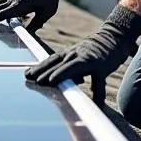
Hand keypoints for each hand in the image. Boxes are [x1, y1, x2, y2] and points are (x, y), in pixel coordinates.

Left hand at [25, 5, 140, 86]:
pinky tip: (95, 102)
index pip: (50, 60)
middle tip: (33, 79)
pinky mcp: (101, 66)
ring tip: (51, 81)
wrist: (113, 38)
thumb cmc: (91, 51)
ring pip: (73, 67)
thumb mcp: (76, 57)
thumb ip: (66, 69)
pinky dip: (97, 92)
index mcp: (68, 54)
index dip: (39, 67)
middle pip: (57, 63)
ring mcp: (88, 60)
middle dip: (44, 71)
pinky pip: (98, 81)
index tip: (27, 74)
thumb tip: (53, 81)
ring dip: (61, 74)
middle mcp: (75, 55)